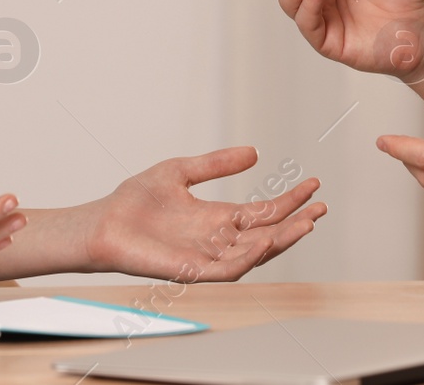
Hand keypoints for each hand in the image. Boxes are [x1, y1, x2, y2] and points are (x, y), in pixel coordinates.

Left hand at [81, 147, 325, 280]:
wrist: (102, 222)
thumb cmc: (135, 201)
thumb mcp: (182, 170)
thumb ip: (216, 164)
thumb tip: (255, 152)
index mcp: (218, 218)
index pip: (263, 212)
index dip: (289, 200)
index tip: (312, 184)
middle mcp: (218, 239)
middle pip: (267, 234)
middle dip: (296, 223)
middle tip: (321, 207)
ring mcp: (207, 257)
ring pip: (254, 254)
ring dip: (281, 241)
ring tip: (304, 223)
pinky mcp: (191, 270)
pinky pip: (227, 269)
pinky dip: (248, 256)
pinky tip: (264, 239)